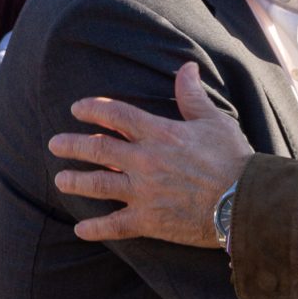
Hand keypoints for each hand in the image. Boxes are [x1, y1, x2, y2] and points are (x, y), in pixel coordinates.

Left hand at [50, 61, 251, 245]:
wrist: (243, 201)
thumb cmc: (232, 159)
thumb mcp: (214, 121)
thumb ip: (192, 96)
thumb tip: (186, 67)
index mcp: (159, 133)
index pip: (116, 115)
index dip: (93, 109)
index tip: (76, 109)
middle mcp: (144, 160)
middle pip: (98, 148)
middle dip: (72, 145)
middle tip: (54, 144)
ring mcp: (143, 192)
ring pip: (98, 184)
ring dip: (76, 182)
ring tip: (61, 180)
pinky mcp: (149, 220)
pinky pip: (115, 225)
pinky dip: (96, 228)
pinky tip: (80, 230)